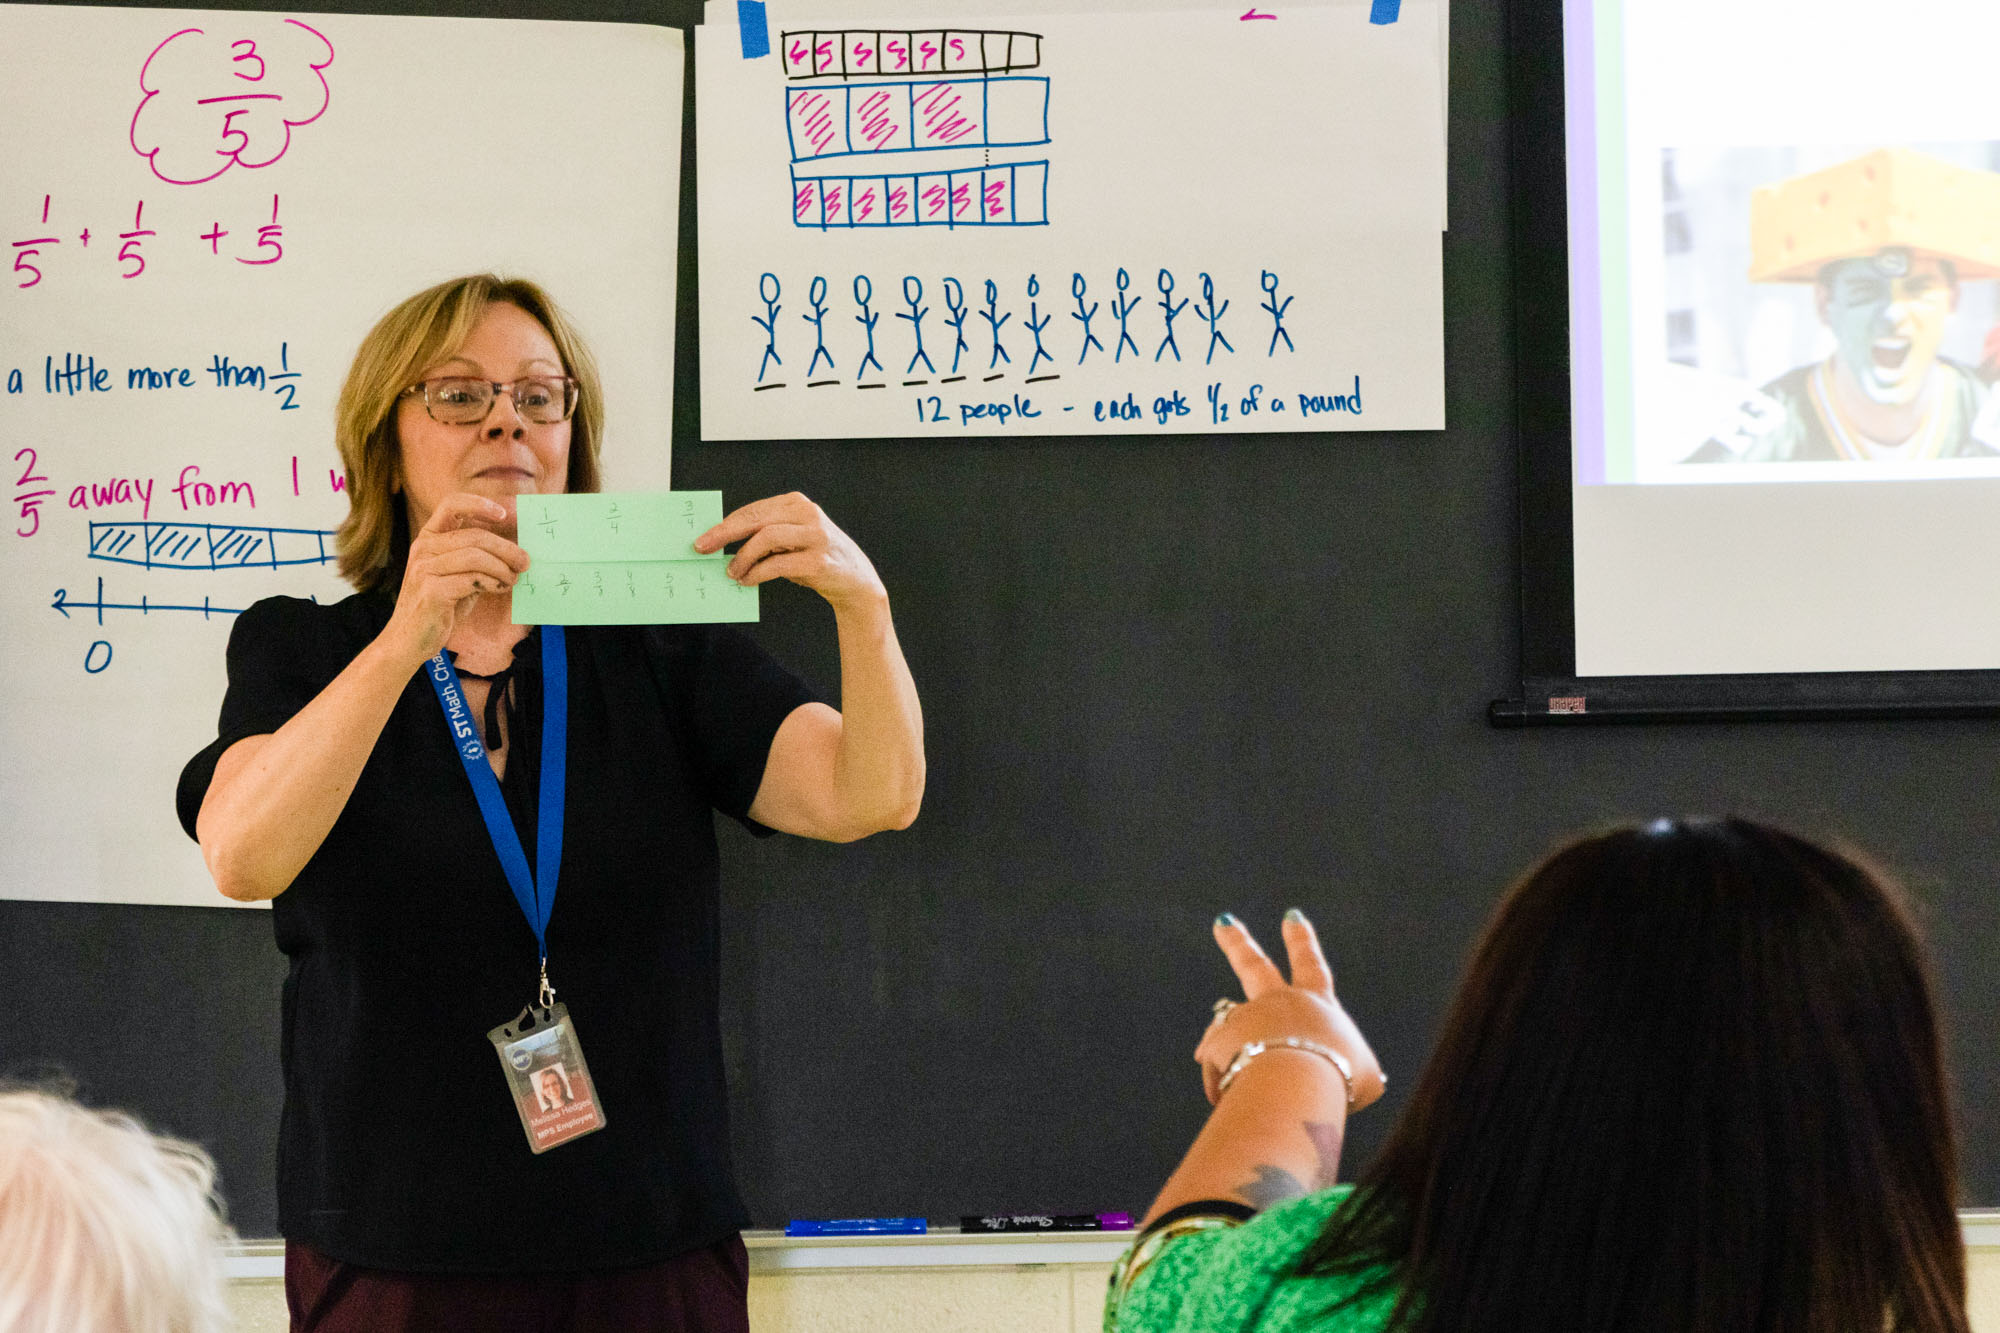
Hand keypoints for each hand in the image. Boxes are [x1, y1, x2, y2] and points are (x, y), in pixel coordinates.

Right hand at [381, 492, 529, 664]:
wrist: (409, 641)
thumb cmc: (440, 607)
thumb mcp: (457, 575)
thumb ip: (476, 558)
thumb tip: (516, 551)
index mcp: (428, 538)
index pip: (451, 504)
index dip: (479, 504)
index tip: (503, 514)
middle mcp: (423, 549)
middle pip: (475, 536)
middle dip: (507, 549)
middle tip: (525, 562)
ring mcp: (424, 569)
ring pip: (476, 556)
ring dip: (502, 568)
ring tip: (512, 579)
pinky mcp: (432, 591)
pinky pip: (473, 579)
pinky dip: (493, 583)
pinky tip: (499, 589)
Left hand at [694, 492, 885, 612]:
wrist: (855, 581)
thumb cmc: (816, 560)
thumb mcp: (792, 540)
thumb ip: (765, 536)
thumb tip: (724, 544)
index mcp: (797, 504)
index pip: (753, 509)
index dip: (725, 524)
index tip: (704, 538)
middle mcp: (808, 515)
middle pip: (756, 519)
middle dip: (725, 534)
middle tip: (703, 549)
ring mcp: (815, 536)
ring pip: (765, 538)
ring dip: (742, 557)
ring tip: (732, 572)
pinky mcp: (817, 561)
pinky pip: (777, 564)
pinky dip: (757, 573)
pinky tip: (748, 580)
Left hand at [1195, 911, 1383, 1109]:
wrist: (1300, 1082)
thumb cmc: (1341, 1078)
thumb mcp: (1363, 1077)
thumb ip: (1353, 1072)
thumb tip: (1343, 1083)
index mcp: (1316, 1004)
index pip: (1310, 965)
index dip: (1303, 941)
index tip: (1291, 915)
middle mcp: (1276, 1003)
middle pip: (1253, 965)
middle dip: (1238, 942)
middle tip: (1223, 921)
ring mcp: (1245, 1020)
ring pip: (1227, 1025)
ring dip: (1221, 1044)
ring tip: (1229, 1076)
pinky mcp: (1220, 1044)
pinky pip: (1219, 1069)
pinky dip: (1223, 1086)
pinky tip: (1226, 1101)